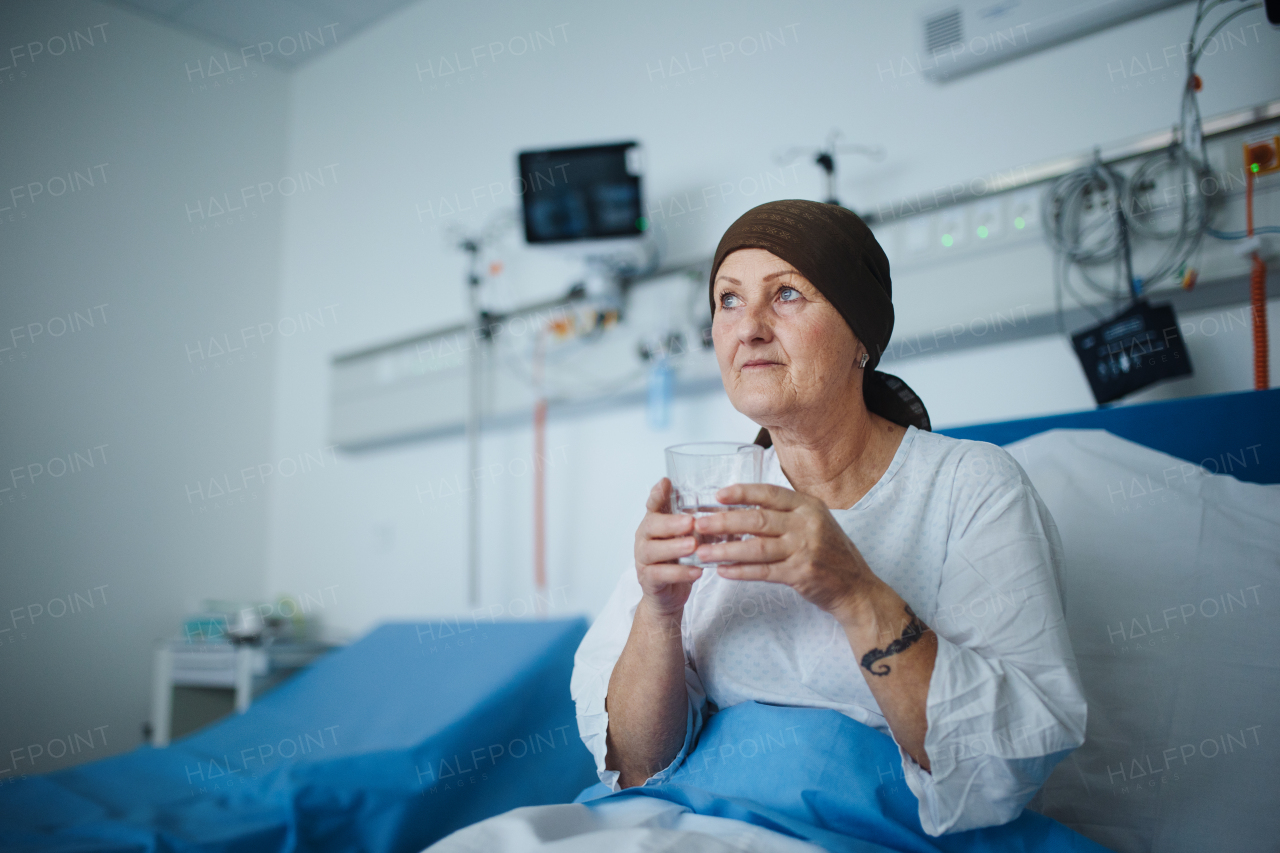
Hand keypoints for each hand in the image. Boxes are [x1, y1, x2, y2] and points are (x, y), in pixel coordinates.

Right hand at [633, 478, 701, 616]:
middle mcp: (644, 538)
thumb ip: (701, 524)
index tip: (666, 483)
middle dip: (671, 523)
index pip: (652, 504)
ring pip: (653, 550)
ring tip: (693, 545)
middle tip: (690, 522)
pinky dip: (679, 572)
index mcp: (654, 523)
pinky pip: (661, 574)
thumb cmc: (680, 561)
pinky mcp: (648, 579)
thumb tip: (729, 510)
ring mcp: (643, 559)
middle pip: (651, 525)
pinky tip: (696, 571)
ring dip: (674, 547)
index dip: (657, 494)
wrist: (668, 595)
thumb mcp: (691, 538)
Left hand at [693, 483, 878, 621]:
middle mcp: (807, 524)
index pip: (769, 493)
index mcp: (808, 506)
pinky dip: (741, 571)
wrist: (856, 587)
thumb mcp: (814, 522)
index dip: (742, 492)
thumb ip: (785, 514)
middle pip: (757, 518)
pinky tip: (723, 571)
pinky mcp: (801, 574)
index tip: (718, 495)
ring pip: (757, 546)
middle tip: (699, 524)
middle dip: (724, 521)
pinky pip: (764, 571)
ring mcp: (805, 549)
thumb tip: (741, 509)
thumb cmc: (829, 553)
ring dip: (726, 550)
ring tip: (702, 552)